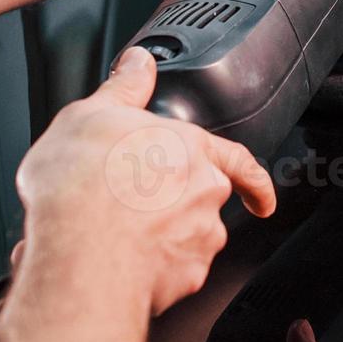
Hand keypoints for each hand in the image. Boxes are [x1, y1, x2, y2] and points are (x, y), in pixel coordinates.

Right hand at [12, 46, 277, 318]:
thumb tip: (138, 63)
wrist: (78, 252)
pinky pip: (169, 274)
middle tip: (127, 211)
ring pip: (184, 241)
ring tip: (107, 234)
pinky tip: (111, 260)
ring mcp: (198, 239)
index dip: (254, 181)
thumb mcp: (91, 114)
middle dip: (173, 210)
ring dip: (155, 240)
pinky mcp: (183, 279)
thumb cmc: (81, 183)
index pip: (238, 160)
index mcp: (189, 148)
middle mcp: (205, 193)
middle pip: (200, 201)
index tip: (264, 199)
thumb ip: (123, 88)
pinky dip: (146, 270)